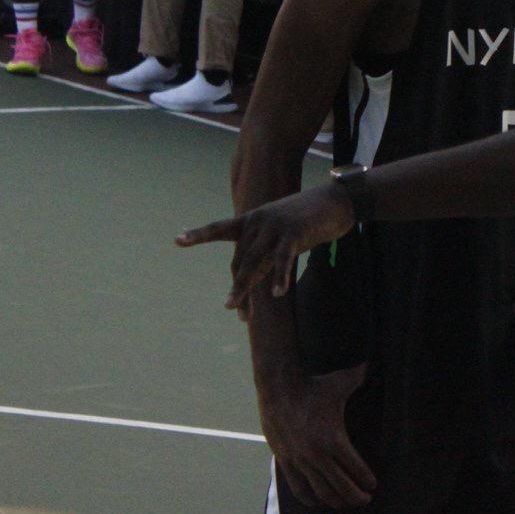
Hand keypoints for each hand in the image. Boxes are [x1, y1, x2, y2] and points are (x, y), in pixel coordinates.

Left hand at [175, 180, 356, 308]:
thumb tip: (250, 275)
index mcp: (253, 219)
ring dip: (245, 289)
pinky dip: (279, 277)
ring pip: (255, 263)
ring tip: (238, 312)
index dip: (199, 235)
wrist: (337, 200)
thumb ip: (263, 249)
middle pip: (240, 259)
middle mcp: (259, 221)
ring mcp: (276, 225)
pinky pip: (282, 259)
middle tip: (232, 309)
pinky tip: (278, 293)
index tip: (177, 240)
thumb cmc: (308, 219)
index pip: (220, 228)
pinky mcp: (294, 232)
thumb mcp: (280, 231)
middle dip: (237, 287)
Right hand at [256, 363, 376, 507]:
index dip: (366, 479)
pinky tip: (318, 502)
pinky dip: (310, 498)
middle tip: (366, 500)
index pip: (355, 467)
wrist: (278, 389)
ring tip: (346, 504)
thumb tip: (376, 363)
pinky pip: (299, 487)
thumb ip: (361, 376)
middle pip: (341, 485)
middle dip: (356, 496)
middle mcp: (318, 454)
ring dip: (336, 500)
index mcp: (334, 438)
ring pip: (321, 490)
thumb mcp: (341, 382)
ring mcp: (300, 460)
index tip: (373, 485)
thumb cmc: (313, 386)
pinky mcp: (286, 461)